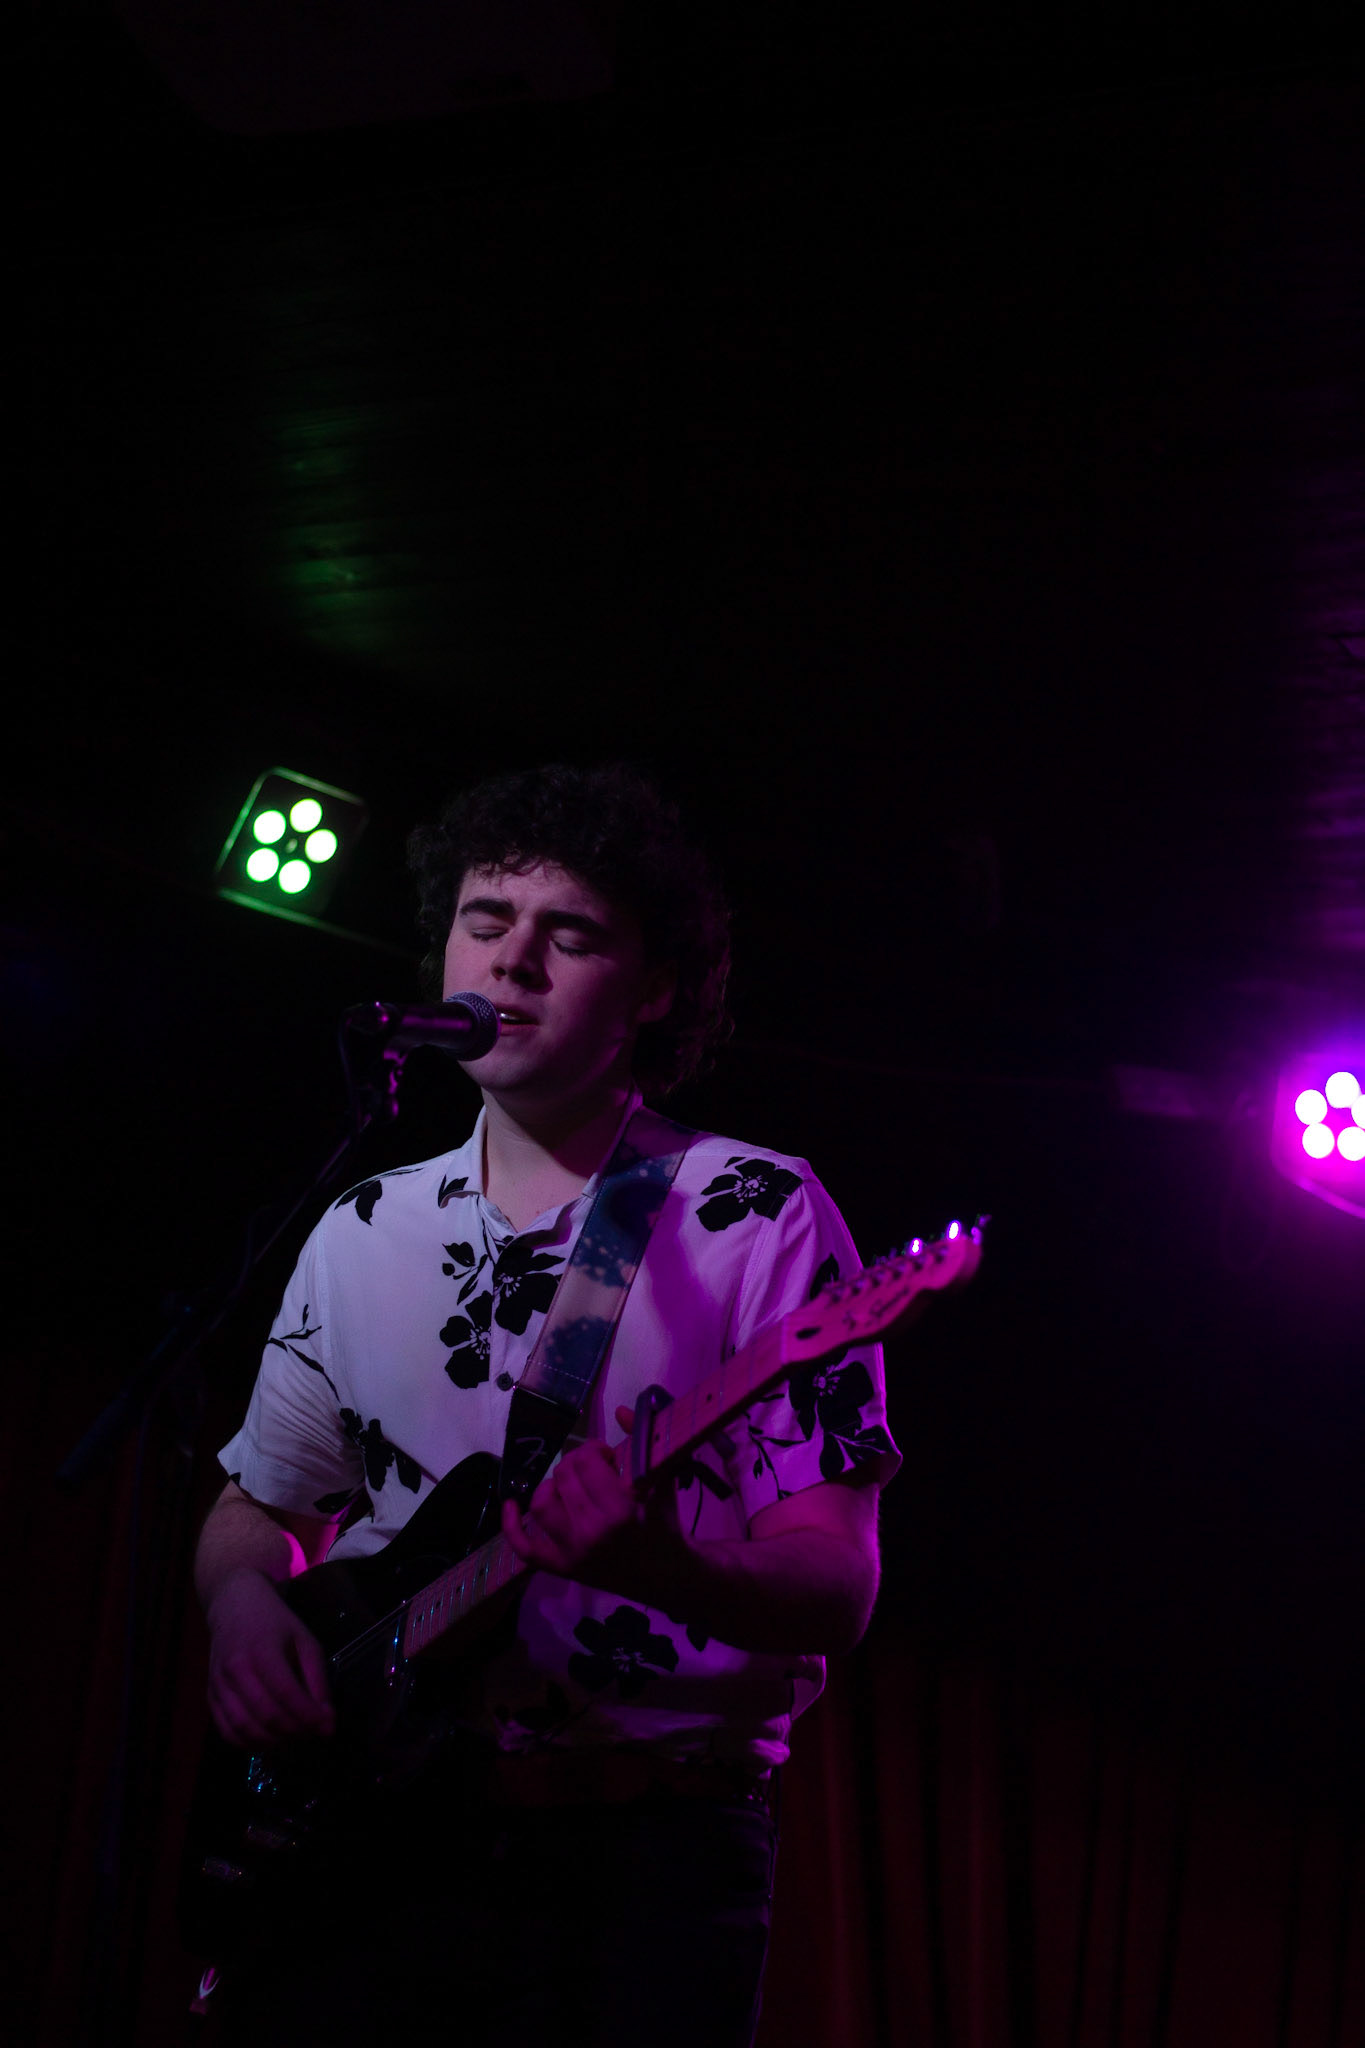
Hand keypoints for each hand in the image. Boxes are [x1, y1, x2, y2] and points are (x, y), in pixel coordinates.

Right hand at [205, 1569, 334, 1747]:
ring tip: (294, 1736)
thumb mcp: (304, 1640)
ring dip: (273, 1741)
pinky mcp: (210, 1695)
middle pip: (266, 1716)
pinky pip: (226, 1730)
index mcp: (262, 1651)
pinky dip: (248, 1743)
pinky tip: (268, 1739)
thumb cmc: (275, 1621)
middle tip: (313, 1732)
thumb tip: (326, 1718)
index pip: (287, 1694)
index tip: (328, 1729)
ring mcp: (218, 1684)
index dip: (309, 1717)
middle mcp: (235, 1670)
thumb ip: (317, 1678)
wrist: (234, 1604)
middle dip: (295, 1731)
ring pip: (245, 1728)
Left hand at [501, 1405, 684, 1602]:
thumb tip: (621, 1410)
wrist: (667, 1575)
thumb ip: (643, 1441)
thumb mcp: (662, 1479)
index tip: (607, 1457)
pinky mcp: (562, 1568)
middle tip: (594, 1471)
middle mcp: (592, 1531)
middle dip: (577, 1464)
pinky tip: (510, 1506)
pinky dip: (512, 1526)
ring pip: (541, 1503)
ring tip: (570, 1487)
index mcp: (620, 1509)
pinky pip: (525, 1548)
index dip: (594, 1451)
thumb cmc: (664, 1524)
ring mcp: (573, 1552)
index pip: (586, 1462)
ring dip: (552, 1486)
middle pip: (563, 1477)